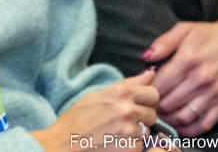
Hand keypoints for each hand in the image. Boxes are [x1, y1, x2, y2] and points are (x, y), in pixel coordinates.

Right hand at [30, 69, 158, 151]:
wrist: (64, 144)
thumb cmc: (78, 118)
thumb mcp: (99, 94)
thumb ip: (128, 84)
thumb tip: (151, 74)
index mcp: (121, 92)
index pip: (153, 94)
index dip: (147, 101)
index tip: (138, 106)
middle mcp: (128, 109)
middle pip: (153, 113)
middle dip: (142, 118)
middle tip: (124, 122)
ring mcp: (130, 130)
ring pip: (147, 131)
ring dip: (136, 133)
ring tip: (116, 134)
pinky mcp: (130, 148)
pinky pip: (141, 145)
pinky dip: (131, 146)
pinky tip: (115, 144)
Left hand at [142, 14, 217, 136]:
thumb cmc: (210, 34)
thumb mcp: (184, 29)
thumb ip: (163, 43)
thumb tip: (145, 58)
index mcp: (187, 59)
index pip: (159, 84)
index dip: (147, 90)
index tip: (144, 90)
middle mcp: (200, 78)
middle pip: (168, 103)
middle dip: (156, 105)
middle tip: (151, 103)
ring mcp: (213, 92)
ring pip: (183, 116)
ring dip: (169, 119)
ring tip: (163, 114)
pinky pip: (204, 123)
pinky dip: (190, 130)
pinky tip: (180, 126)